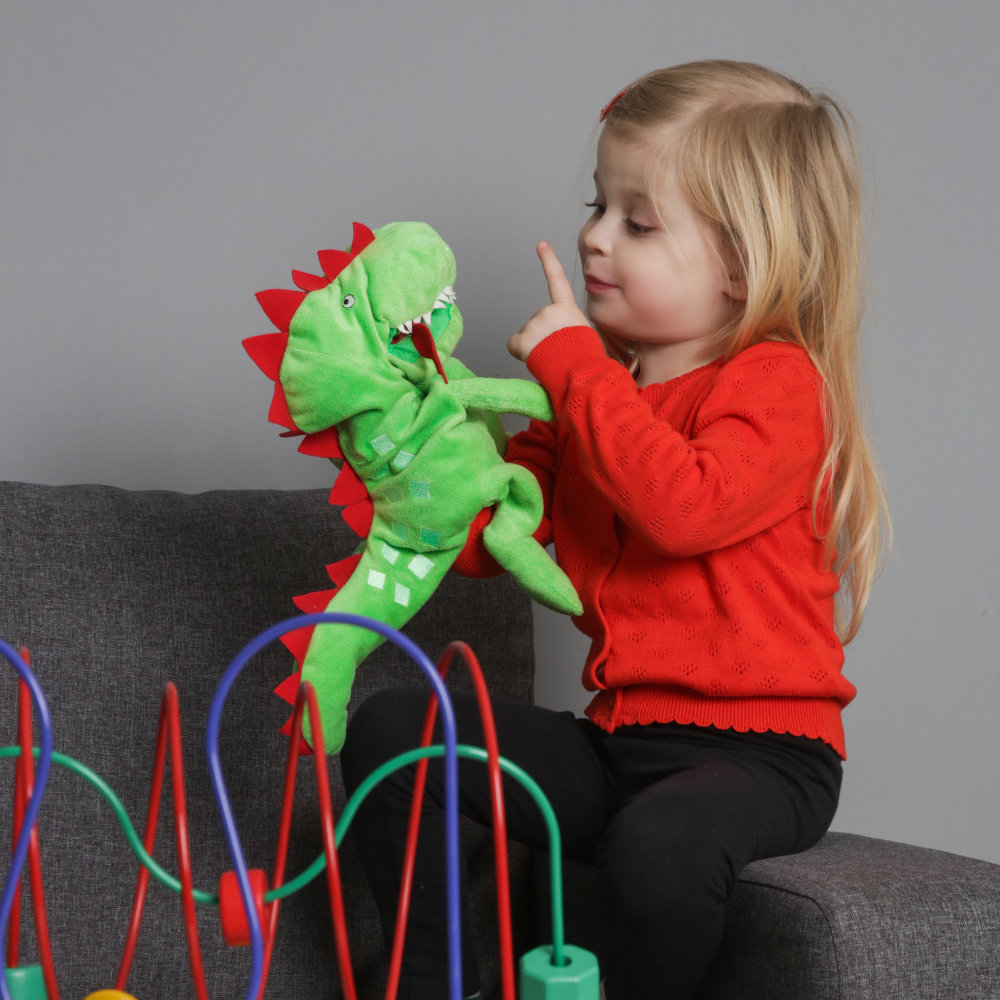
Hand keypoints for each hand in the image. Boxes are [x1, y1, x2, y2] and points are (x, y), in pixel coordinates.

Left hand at [507, 242, 590, 361]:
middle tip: (559, 352)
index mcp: (568, 311)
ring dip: (537, 348)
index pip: (557, 281)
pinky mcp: (523, 339)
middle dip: (545, 339)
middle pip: (538, 324)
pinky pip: (514, 346)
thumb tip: (562, 344)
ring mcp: (535, 324)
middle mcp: (550, 311)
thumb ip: (570, 331)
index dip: (549, 261)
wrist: (581, 373)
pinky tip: (535, 358)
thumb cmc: (587, 362)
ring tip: (553, 358)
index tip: (540, 244)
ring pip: (528, 337)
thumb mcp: (586, 337)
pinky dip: (521, 353)